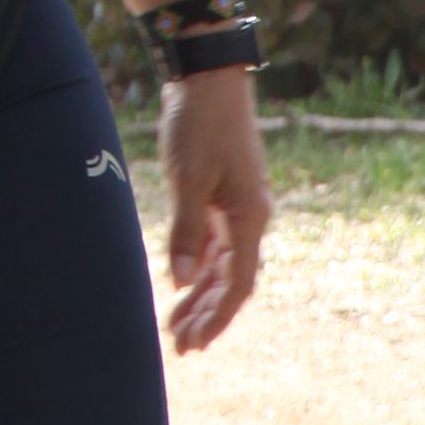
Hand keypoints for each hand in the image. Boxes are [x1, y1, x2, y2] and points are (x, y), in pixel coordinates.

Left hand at [160, 68, 269, 352]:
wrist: (207, 77)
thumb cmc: (198, 125)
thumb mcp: (188, 179)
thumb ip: (185, 232)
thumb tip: (179, 281)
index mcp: (249, 219)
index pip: (237, 284)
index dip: (216, 317)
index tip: (195, 344)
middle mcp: (249, 217)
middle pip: (230, 280)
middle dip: (205, 314)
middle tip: (181, 347)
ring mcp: (236, 205)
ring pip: (220, 263)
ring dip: (199, 293)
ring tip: (175, 324)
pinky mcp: (221, 192)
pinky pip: (212, 241)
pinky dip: (197, 263)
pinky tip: (180, 280)